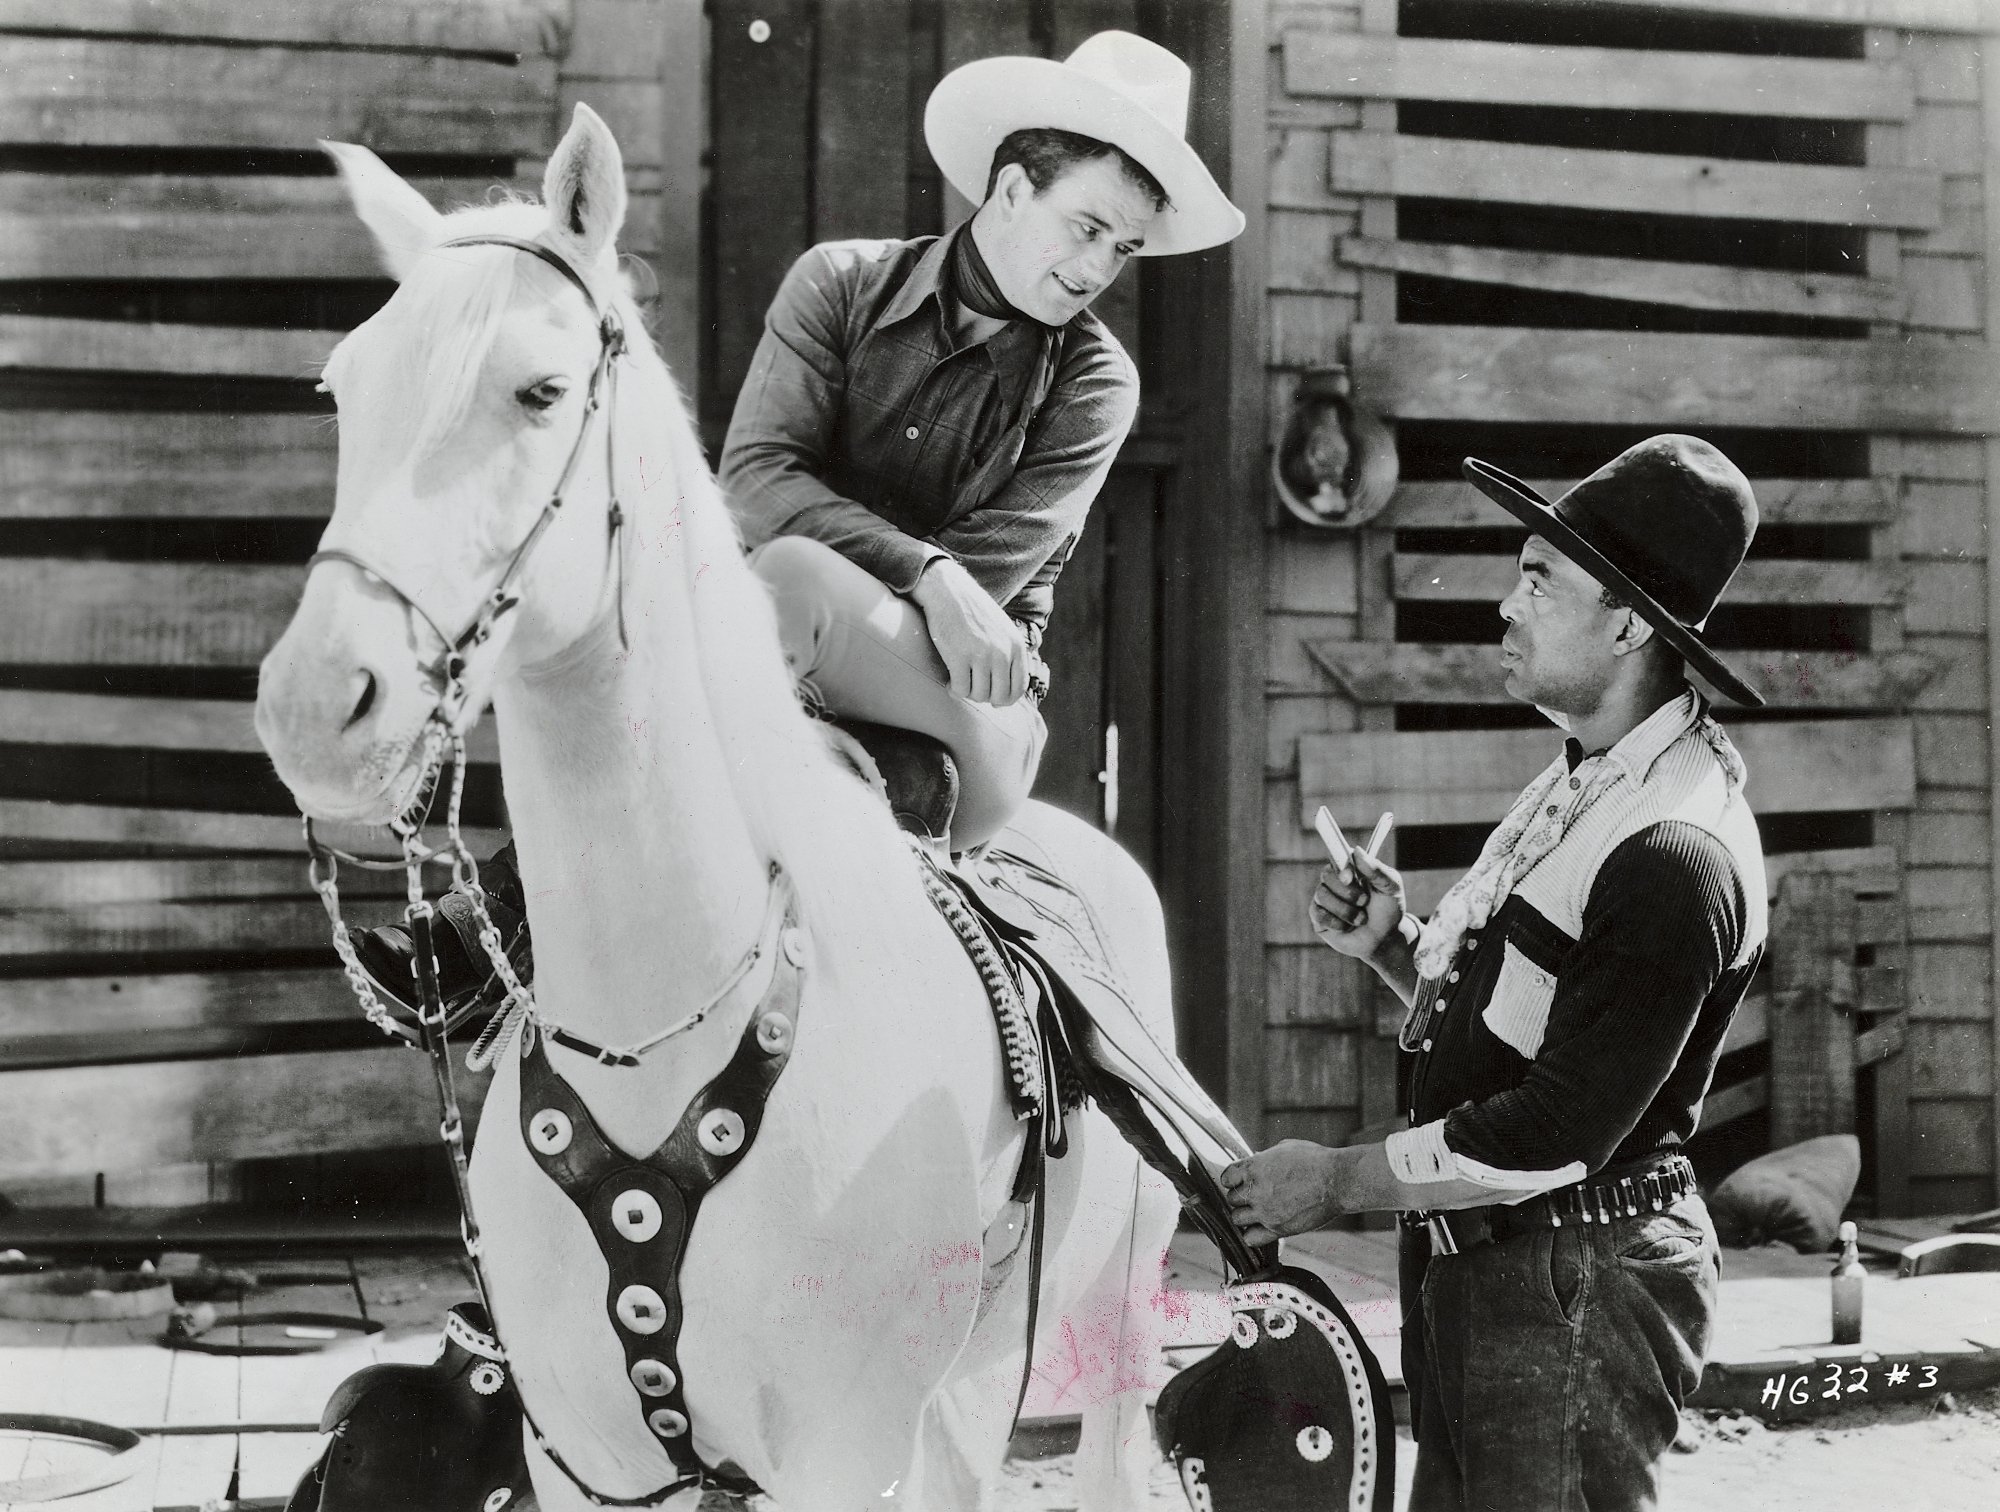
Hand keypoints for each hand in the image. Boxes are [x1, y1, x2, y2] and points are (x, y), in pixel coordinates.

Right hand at [912, 556, 1029, 706]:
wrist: (948, 591)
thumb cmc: (974, 611)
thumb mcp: (1003, 629)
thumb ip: (1009, 655)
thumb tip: (1005, 694)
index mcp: (1016, 645)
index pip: (1018, 689)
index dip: (1004, 699)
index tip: (993, 698)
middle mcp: (1002, 651)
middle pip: (999, 697)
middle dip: (985, 698)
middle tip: (973, 687)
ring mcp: (981, 654)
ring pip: (979, 695)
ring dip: (968, 694)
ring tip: (961, 682)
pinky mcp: (958, 656)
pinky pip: (960, 690)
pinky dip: (954, 690)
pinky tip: (950, 682)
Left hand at [1220, 1140, 1344, 1243]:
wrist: (1337, 1180)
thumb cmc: (1315, 1160)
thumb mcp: (1285, 1148)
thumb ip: (1265, 1158)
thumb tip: (1256, 1161)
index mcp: (1254, 1167)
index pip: (1226, 1177)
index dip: (1233, 1179)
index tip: (1241, 1181)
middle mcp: (1255, 1190)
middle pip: (1232, 1199)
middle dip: (1241, 1197)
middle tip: (1255, 1196)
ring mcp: (1265, 1211)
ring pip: (1237, 1219)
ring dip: (1246, 1216)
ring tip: (1259, 1211)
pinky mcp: (1277, 1229)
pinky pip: (1251, 1239)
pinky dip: (1252, 1235)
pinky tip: (1261, 1228)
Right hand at [1309, 846, 1406, 961]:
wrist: (1385, 940)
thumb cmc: (1388, 910)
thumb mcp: (1391, 888)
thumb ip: (1376, 870)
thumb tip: (1356, 850)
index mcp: (1352, 869)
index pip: (1337, 855)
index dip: (1340, 865)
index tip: (1350, 878)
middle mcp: (1335, 881)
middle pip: (1326, 875)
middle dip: (1347, 892)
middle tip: (1364, 901)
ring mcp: (1325, 899)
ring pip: (1323, 895)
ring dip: (1345, 910)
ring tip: (1361, 919)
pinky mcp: (1318, 917)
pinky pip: (1319, 914)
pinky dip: (1336, 922)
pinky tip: (1347, 926)